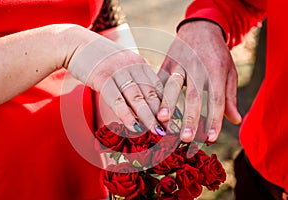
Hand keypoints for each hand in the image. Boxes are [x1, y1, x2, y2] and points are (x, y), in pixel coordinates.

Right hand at [68, 32, 164, 133]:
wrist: (75, 43)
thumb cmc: (99, 57)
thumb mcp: (121, 63)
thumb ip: (133, 77)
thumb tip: (142, 99)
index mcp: (139, 63)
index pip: (158, 86)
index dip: (166, 104)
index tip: (172, 120)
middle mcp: (132, 66)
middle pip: (151, 93)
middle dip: (161, 113)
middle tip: (169, 130)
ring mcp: (117, 71)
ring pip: (137, 97)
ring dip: (148, 117)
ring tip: (157, 132)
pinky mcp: (102, 78)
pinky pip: (117, 100)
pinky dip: (127, 115)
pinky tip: (135, 128)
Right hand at [157, 21, 241, 141]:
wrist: (201, 28)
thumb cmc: (217, 54)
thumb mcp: (229, 71)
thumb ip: (230, 96)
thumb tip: (235, 120)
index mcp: (216, 70)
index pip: (216, 99)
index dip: (214, 119)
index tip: (211, 138)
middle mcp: (197, 67)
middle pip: (193, 96)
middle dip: (189, 118)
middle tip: (186, 138)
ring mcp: (180, 63)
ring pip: (172, 86)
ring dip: (167, 104)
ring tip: (163, 120)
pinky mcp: (167, 62)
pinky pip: (160, 79)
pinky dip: (156, 94)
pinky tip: (152, 107)